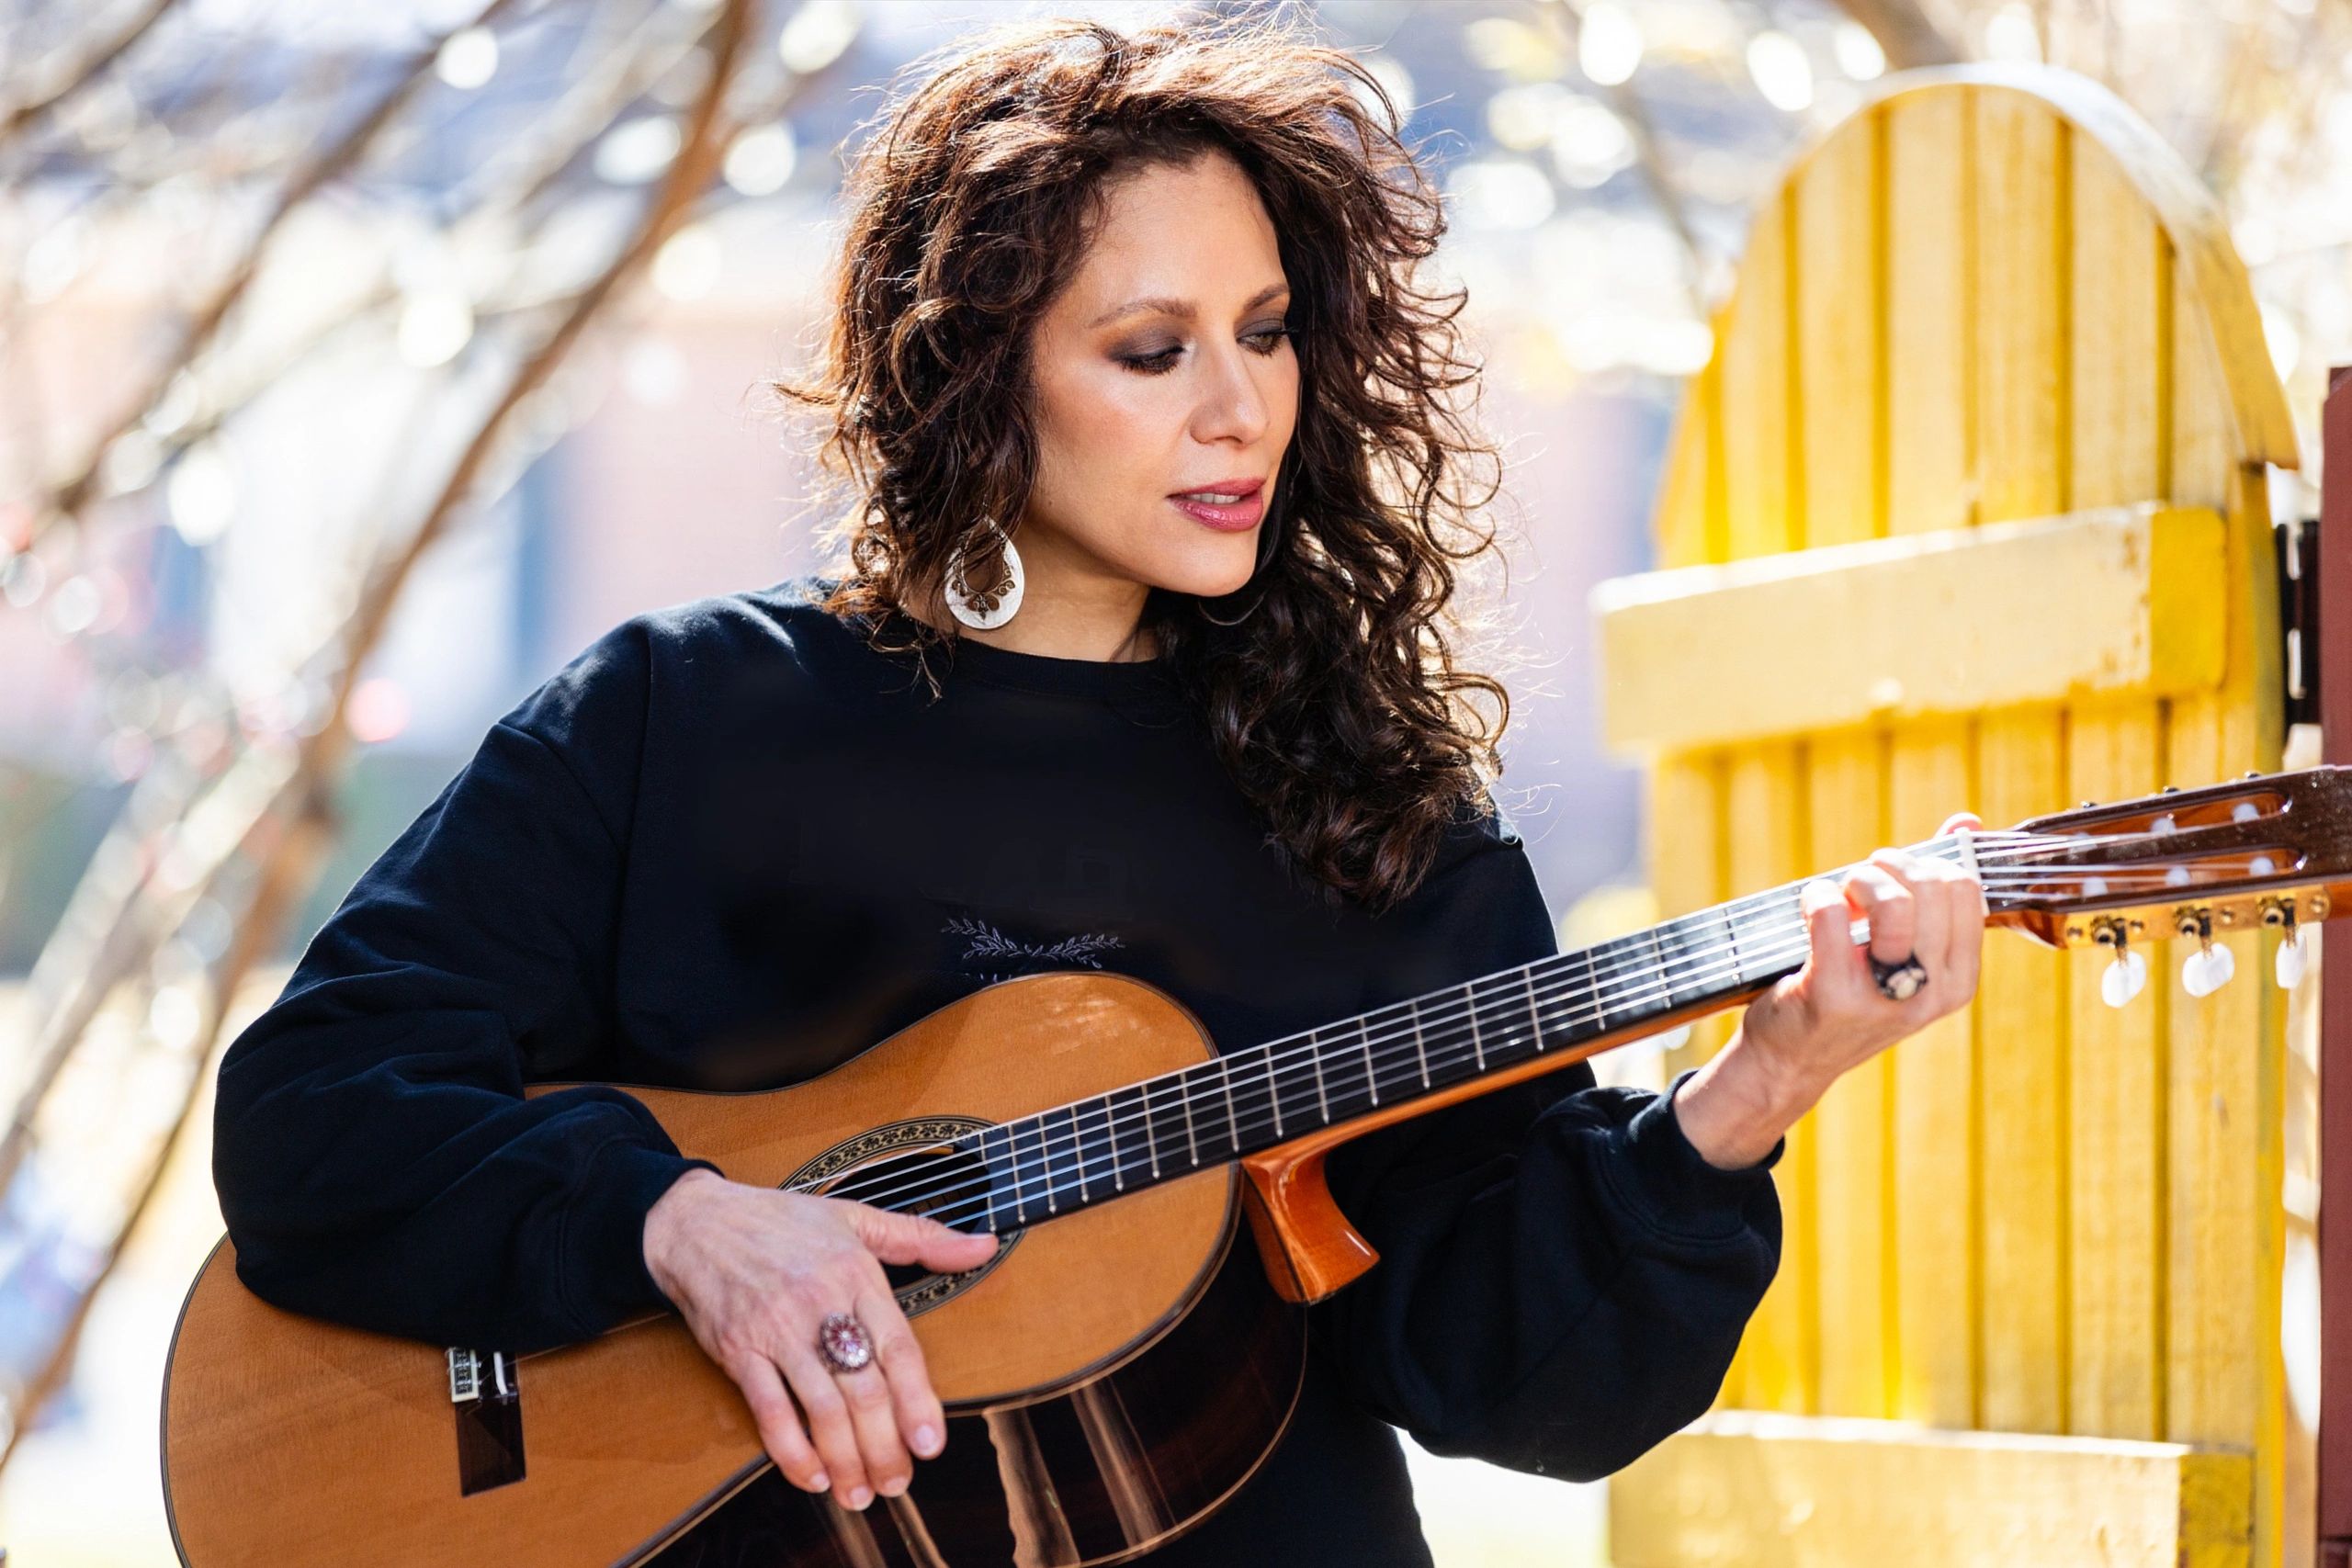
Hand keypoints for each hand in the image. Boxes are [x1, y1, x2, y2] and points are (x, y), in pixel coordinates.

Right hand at [641, 1169, 998, 1511]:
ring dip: (845, 1458)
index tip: (931, 1443)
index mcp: (854, 1273)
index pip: (898, 1347)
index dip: (918, 1401)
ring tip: (861, 1492)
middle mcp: (819, 1303)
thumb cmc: (781, 1221)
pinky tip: (813, 1475)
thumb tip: (984, 1246)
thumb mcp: (855, 1218)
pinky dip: (792, 1450)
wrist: (697, 1222)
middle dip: (885, 1445)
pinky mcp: (737, 1349)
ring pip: (821, 1407)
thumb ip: (921, 1237)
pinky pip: (769, 1410)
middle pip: (863, 1388)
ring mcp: (776, 1329)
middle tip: (897, 1482)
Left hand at [1673, 811, 1986, 1168]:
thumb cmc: (1850, 990)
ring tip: (1841, 893)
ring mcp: (1885, 997)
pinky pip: (1831, 915)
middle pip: (1931, 887)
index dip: (1925, 865)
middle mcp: (1930, 992)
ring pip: (1892, 900)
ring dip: (1859, 879)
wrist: (1791, 1058)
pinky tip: (1809, 906)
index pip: (1965, 890)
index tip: (1894, 875)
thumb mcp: (1904, 949)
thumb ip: (1935, 889)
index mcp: (1958, 980)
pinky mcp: (1834, 996)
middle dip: (1889, 866)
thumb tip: (1966, 822)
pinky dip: (1816, 896)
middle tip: (1860, 881)